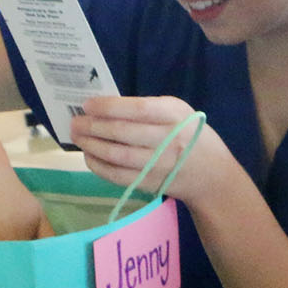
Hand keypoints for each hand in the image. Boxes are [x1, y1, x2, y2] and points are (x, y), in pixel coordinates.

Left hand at [68, 95, 236, 209]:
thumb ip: (148, 108)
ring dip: (92, 145)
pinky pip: (118, 175)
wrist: (212, 174)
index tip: (87, 105)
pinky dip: (99, 165)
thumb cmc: (191, 134)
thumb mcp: (179, 112)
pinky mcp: (151, 182)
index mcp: (176, 116)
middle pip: (122, 132)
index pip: (137, 110)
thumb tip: (105, 108)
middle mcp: (168, 140)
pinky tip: (89, 156)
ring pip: (117, 154)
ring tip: (78, 137)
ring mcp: (159, 164)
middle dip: (92, 126)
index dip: (108, 107)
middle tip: (75, 122)